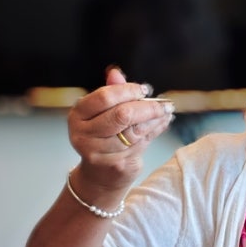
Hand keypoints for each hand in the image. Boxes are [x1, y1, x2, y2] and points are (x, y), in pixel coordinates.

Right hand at [68, 66, 174, 190]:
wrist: (99, 174)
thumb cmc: (101, 136)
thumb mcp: (100, 113)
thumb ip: (109, 93)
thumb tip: (115, 73)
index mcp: (78, 115)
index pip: (104, 97)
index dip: (127, 91)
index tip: (144, 89)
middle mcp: (85, 135)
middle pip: (122, 115)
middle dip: (147, 106)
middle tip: (164, 102)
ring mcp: (100, 152)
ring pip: (135, 130)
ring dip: (156, 119)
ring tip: (167, 111)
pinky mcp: (117, 165)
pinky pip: (143, 143)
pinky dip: (156, 130)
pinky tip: (164, 122)